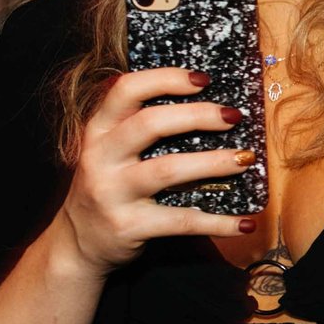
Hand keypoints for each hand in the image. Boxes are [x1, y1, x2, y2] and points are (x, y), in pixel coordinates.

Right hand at [55, 68, 256, 274]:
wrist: (78, 244)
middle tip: (233, 117)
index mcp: (98, 130)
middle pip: (150, 124)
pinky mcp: (129, 227)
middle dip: (198, 115)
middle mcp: (100, 157)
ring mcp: (112, 193)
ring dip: (213, 163)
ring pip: (167, 170)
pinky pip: (181, 221)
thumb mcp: (110, 152)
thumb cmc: (109, 188)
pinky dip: (218, 222)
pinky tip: (245, 223)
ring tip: (245, 159)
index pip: (126, 90)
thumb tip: (207, 108)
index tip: (203, 80)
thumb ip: (140, 128)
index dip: (166, 79)